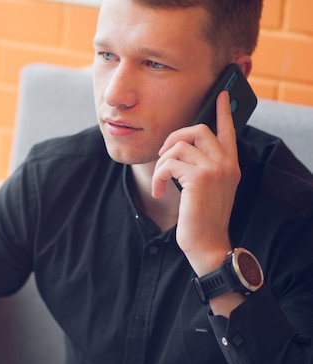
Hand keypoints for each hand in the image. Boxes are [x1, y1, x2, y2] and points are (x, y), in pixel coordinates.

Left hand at [152, 91, 240, 274]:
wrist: (208, 244)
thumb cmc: (202, 219)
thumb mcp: (207, 189)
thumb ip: (203, 167)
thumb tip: (181, 150)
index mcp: (231, 165)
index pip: (229, 131)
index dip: (224, 111)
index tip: (222, 94)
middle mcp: (226, 163)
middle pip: (198, 129)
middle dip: (174, 137)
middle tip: (163, 156)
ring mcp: (215, 169)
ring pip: (178, 147)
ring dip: (161, 164)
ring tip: (160, 182)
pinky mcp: (199, 178)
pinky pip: (168, 163)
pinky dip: (158, 176)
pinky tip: (159, 191)